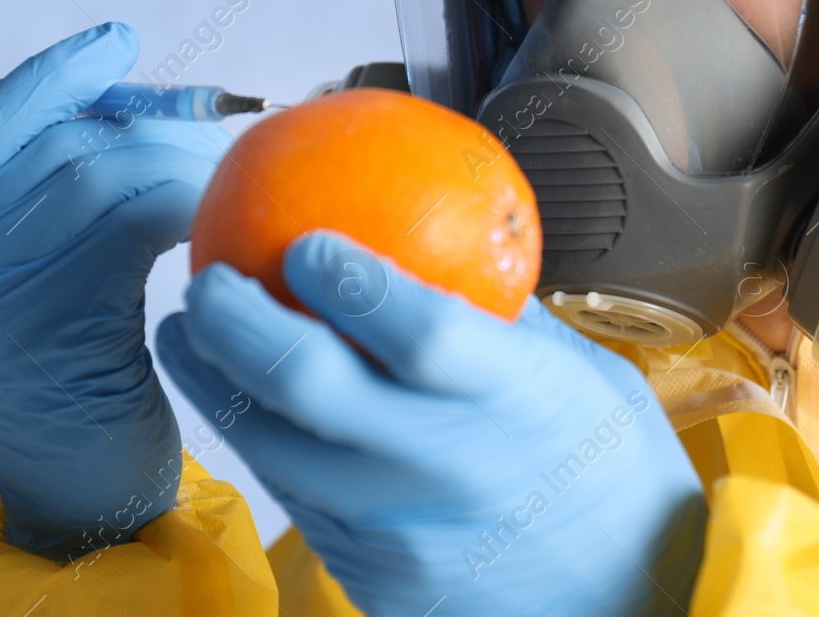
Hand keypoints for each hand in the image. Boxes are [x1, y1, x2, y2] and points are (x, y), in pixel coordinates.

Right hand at [0, 23, 228, 559]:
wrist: (84, 498)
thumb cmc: (90, 380)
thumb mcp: (58, 276)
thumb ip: (72, 198)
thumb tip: (165, 100)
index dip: (56, 75)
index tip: (124, 39)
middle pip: (59, 144)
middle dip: (154, 120)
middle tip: (224, 119)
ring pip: (99, 176)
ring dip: (183, 159)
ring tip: (236, 166)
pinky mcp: (41, 325)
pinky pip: (130, 225)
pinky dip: (187, 204)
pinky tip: (224, 212)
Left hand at [157, 232, 706, 616]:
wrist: (631, 606)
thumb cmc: (617, 477)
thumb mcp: (583, 374)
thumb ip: (501, 315)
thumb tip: (437, 239)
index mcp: (513, 400)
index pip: (416, 330)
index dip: (347, 280)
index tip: (302, 238)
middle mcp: (445, 465)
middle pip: (309, 386)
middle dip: (236, 322)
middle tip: (206, 278)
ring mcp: (401, 531)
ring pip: (275, 450)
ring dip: (216, 385)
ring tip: (187, 336)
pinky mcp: (375, 577)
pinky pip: (299, 500)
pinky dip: (260, 443)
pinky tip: (244, 407)